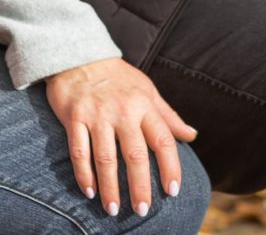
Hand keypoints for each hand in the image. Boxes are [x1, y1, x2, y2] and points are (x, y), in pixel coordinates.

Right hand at [45, 58, 196, 216]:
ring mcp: (96, 114)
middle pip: (134, 155)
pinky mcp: (74, 116)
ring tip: (113, 210)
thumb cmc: (116, 76)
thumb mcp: (146, 89)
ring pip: (105, 158)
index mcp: (143, 104)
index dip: (170, 168)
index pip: (163, 141)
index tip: (172, 191)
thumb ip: (167, 115)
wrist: (78, 55)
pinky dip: (83, 174)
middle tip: (142, 210)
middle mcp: (121, 110)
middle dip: (140, 187)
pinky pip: (79, 151)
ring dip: (110, 188)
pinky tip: (89, 191)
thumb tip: (191, 135)